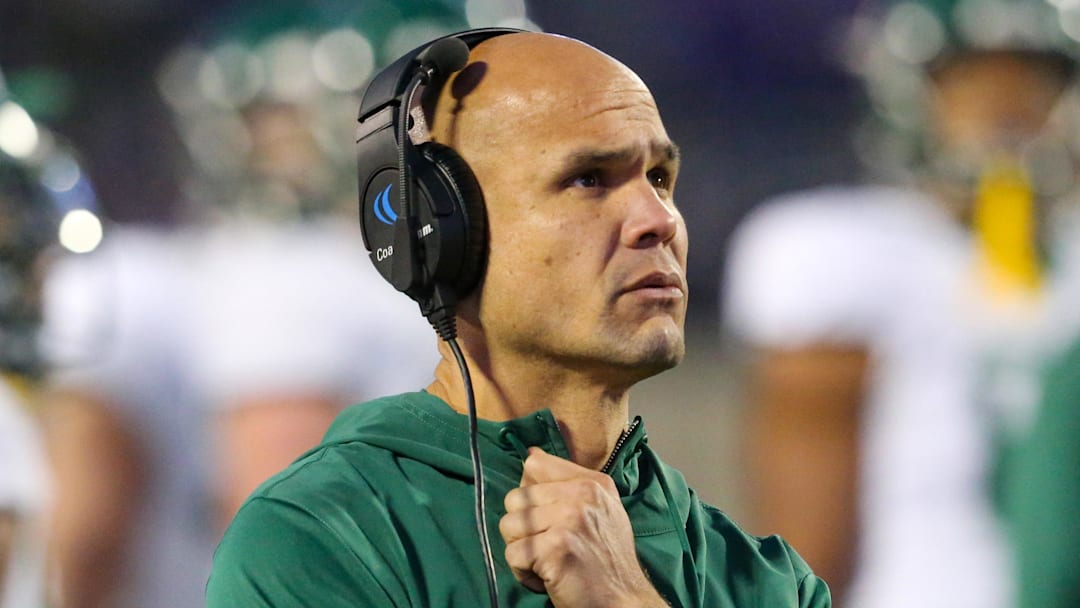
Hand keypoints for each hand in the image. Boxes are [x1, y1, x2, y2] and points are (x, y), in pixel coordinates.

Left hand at [499, 447, 667, 606]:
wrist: (625, 602)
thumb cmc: (608, 560)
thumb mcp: (600, 510)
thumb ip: (567, 482)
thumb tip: (531, 454)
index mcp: (592, 482)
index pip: (534, 465)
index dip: (531, 496)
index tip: (548, 519)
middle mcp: (583, 495)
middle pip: (515, 498)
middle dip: (524, 529)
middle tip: (550, 547)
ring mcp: (569, 519)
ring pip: (509, 525)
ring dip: (522, 551)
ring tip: (549, 561)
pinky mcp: (556, 547)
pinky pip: (513, 554)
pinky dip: (524, 573)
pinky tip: (547, 577)